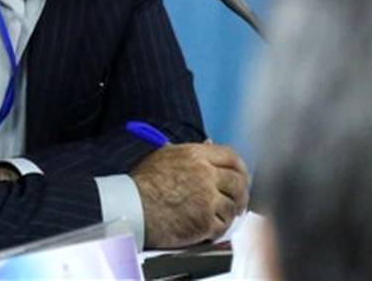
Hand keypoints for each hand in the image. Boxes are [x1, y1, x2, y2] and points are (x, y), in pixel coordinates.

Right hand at [130, 142, 248, 247]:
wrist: (131, 208)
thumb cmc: (143, 182)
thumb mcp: (165, 155)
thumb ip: (192, 151)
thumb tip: (210, 144)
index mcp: (196, 155)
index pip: (232, 157)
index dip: (240, 167)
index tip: (241, 176)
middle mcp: (205, 175)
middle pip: (238, 183)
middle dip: (240, 192)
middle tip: (237, 199)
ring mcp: (206, 200)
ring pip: (233, 207)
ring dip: (228, 212)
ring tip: (218, 214)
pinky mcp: (204, 223)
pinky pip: (223, 226)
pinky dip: (218, 228)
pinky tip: (208, 226)